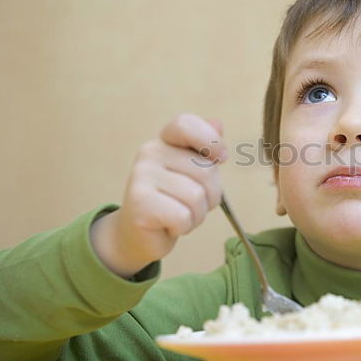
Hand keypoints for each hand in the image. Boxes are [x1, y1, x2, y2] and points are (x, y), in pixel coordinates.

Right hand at [90, 113, 227, 277]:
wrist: (139, 236)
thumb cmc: (173, 202)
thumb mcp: (192, 173)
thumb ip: (205, 148)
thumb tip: (217, 124)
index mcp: (164, 141)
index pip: (186, 124)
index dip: (210, 140)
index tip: (220, 157)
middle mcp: (150, 153)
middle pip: (206, 170)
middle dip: (210, 194)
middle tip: (189, 203)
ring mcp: (142, 177)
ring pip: (197, 195)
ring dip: (197, 214)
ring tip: (180, 214)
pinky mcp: (140, 204)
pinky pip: (184, 216)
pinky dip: (185, 226)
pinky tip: (169, 225)